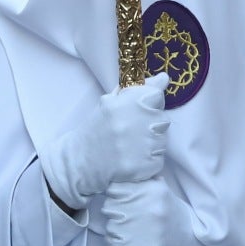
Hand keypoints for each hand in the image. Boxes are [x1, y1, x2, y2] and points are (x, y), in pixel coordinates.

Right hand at [38, 76, 169, 207]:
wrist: (80, 161)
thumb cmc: (96, 129)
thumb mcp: (110, 103)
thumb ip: (137, 90)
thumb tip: (164, 78)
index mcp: (124, 104)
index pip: (156, 96)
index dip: (151, 103)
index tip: (141, 110)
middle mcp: (133, 124)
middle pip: (162, 119)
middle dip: (151, 124)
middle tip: (133, 132)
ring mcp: (139, 147)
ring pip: (162, 141)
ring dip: (151, 143)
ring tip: (132, 146)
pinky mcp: (142, 167)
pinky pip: (158, 160)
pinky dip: (149, 161)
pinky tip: (133, 159)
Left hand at [100, 177, 218, 245]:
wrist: (191, 244)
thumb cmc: (172, 215)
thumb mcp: (162, 191)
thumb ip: (143, 181)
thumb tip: (121, 171)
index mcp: (153, 190)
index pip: (114, 188)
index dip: (117, 195)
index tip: (123, 200)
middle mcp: (147, 208)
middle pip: (109, 206)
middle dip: (116, 211)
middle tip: (129, 217)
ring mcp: (141, 230)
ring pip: (110, 226)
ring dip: (117, 228)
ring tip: (132, 230)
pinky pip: (111, 243)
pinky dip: (117, 243)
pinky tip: (130, 241)